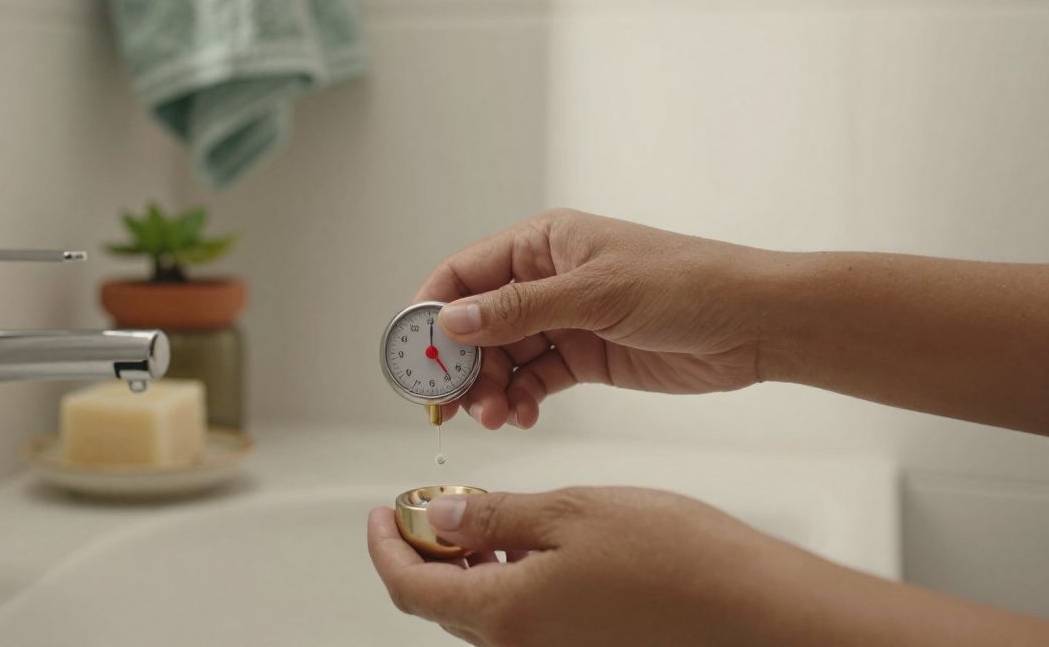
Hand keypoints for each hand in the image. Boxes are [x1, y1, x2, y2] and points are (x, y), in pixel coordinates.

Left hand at [367, 487, 813, 645]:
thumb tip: (437, 518)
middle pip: (443, 606)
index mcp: (506, 616)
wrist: (751, 607)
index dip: (387, 548)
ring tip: (485, 522)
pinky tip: (530, 552)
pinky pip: (523, 626)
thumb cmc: (674, 557)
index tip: (383, 515)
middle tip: (434, 507)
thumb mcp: (568, 513)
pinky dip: (508, 588)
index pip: (410, 589)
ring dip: (468, 571)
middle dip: (428, 554)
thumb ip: (492, 519)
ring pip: (483, 616)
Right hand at [417, 209, 775, 428]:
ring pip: (505, 357)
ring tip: (497, 417)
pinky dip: (523, 400)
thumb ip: (520, 310)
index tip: (414, 356)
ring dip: (492, 389)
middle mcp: (548, 279)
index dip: (434, 312)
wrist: (755, 323)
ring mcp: (566, 320)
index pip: (466, 273)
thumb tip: (454, 321)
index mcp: (544, 243)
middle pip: (478, 322)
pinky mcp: (586, 357)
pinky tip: (523, 417)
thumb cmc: (686, 285)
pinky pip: (536, 380)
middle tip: (451, 404)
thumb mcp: (596, 294)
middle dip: (462, 363)